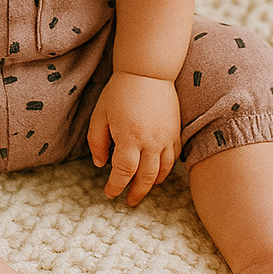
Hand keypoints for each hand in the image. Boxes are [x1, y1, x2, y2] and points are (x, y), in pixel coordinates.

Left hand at [87, 71, 181, 205]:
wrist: (147, 71)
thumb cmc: (120, 91)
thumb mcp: (100, 114)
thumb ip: (97, 141)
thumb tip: (101, 164)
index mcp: (129, 138)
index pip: (123, 172)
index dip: (116, 186)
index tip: (110, 194)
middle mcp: (150, 142)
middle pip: (145, 178)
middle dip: (136, 193)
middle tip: (129, 201)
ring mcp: (166, 137)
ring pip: (163, 171)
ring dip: (152, 184)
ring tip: (143, 189)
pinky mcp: (175, 131)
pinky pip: (174, 157)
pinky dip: (166, 169)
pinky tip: (158, 172)